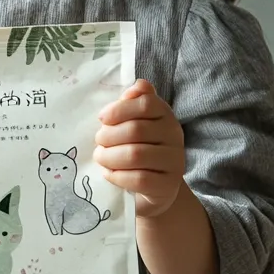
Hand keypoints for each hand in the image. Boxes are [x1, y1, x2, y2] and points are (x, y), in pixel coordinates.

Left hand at [93, 79, 184, 218]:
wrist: (156, 187)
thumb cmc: (140, 147)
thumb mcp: (136, 122)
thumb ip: (134, 102)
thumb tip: (137, 85)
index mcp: (165, 114)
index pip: (146, 103)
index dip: (119, 109)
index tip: (102, 118)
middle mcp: (174, 135)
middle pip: (136, 130)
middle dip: (109, 136)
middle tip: (98, 142)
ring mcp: (174, 162)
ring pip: (135, 155)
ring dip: (109, 156)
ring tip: (100, 157)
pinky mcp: (168, 186)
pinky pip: (138, 179)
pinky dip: (117, 176)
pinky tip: (109, 173)